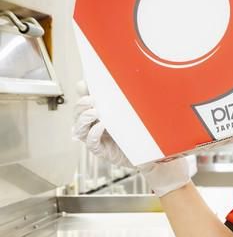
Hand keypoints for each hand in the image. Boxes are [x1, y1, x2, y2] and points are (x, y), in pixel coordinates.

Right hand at [71, 81, 192, 196]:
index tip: (84, 84)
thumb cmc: (142, 132)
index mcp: (101, 113)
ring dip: (84, 119)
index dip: (82, 92)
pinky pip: (92, 143)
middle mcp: (95, 125)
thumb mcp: (136, 112)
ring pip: (80, 129)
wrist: (151, 155)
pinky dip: (94, 134)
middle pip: (78, 114)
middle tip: (90, 99)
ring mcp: (98, 139)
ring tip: (94, 112)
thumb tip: (128, 81)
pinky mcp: (102, 151)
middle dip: (81, 105)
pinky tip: (101, 126)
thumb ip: (128, 100)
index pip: (85, 100)